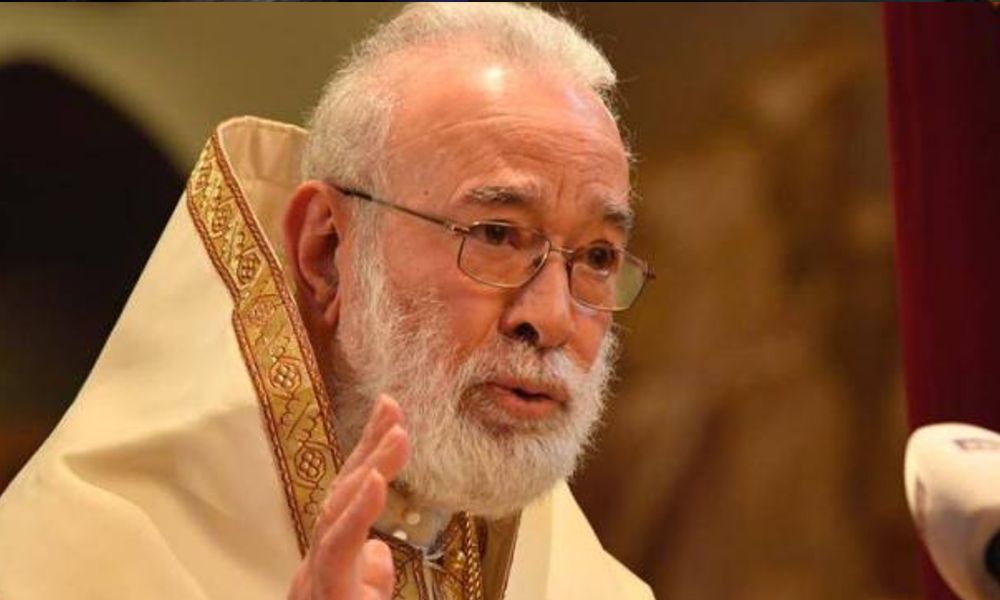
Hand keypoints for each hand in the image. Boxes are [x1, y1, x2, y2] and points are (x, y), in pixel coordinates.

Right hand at [288, 394, 410, 599]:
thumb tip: (379, 548)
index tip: (390, 415)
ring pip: (338, 512)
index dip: (367, 454)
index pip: (349, 498)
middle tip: (391, 404)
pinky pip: (339, 548)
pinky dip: (358, 511)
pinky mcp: (326, 594)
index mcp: (330, 561)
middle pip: (342, 493)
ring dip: (369, 467)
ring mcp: (316, 578)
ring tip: (397, 433)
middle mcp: (318, 562)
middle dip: (367, 446)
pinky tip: (377, 480)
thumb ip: (371, 575)